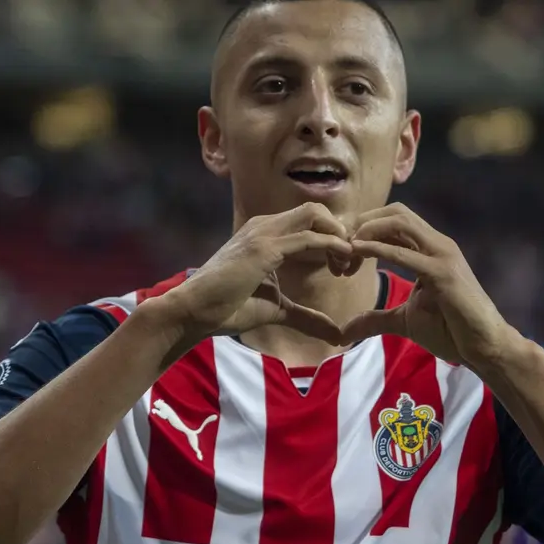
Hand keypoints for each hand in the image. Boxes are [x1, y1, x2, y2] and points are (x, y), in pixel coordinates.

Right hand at [162, 202, 355, 342]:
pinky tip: (342, 261)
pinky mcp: (264, 248)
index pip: (310, 220)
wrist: (193, 312)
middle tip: (349, 262)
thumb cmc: (227, 308)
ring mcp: (263, 234)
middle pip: (316, 210)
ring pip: (315, 215)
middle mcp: (266, 226)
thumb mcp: (276, 310)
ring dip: (338, 236)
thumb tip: (335, 334)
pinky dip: (331, 245)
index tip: (344, 267)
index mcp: (267, 234)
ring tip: (346, 264)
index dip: (333, 238)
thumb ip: (306, 317)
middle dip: (340, 231)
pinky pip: (307, 238)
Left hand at [340, 203, 514, 366]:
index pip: (395, 222)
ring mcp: (442, 255)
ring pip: (400, 221)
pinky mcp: (444, 273)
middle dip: (363, 221)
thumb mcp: (405, 321)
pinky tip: (357, 251)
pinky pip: (405, 252)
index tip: (342, 248)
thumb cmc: (451, 331)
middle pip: (395, 212)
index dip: (365, 228)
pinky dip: (377, 247)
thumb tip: (345, 330)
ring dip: (367, 229)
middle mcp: (438, 244)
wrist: (484, 346)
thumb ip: (375, 319)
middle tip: (339, 243)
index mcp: (430, 250)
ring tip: (346, 247)